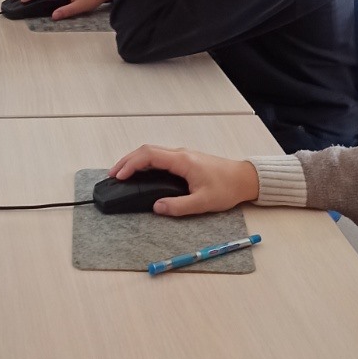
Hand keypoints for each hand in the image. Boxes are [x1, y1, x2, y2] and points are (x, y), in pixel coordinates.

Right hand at [108, 144, 259, 217]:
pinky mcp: (185, 160)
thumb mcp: (203, 202)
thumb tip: (156, 207)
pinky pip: (159, 157)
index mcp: (183, 161)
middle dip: (127, 161)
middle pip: (146, 151)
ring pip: (152, 152)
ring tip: (121, 174)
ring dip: (135, 161)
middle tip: (112, 175)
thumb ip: (178, 206)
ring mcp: (182, 156)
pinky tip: (140, 173)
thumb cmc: (227, 188)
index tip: (118, 175)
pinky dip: (145, 163)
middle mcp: (181, 154)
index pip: (149, 156)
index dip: (130, 164)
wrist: (244, 179)